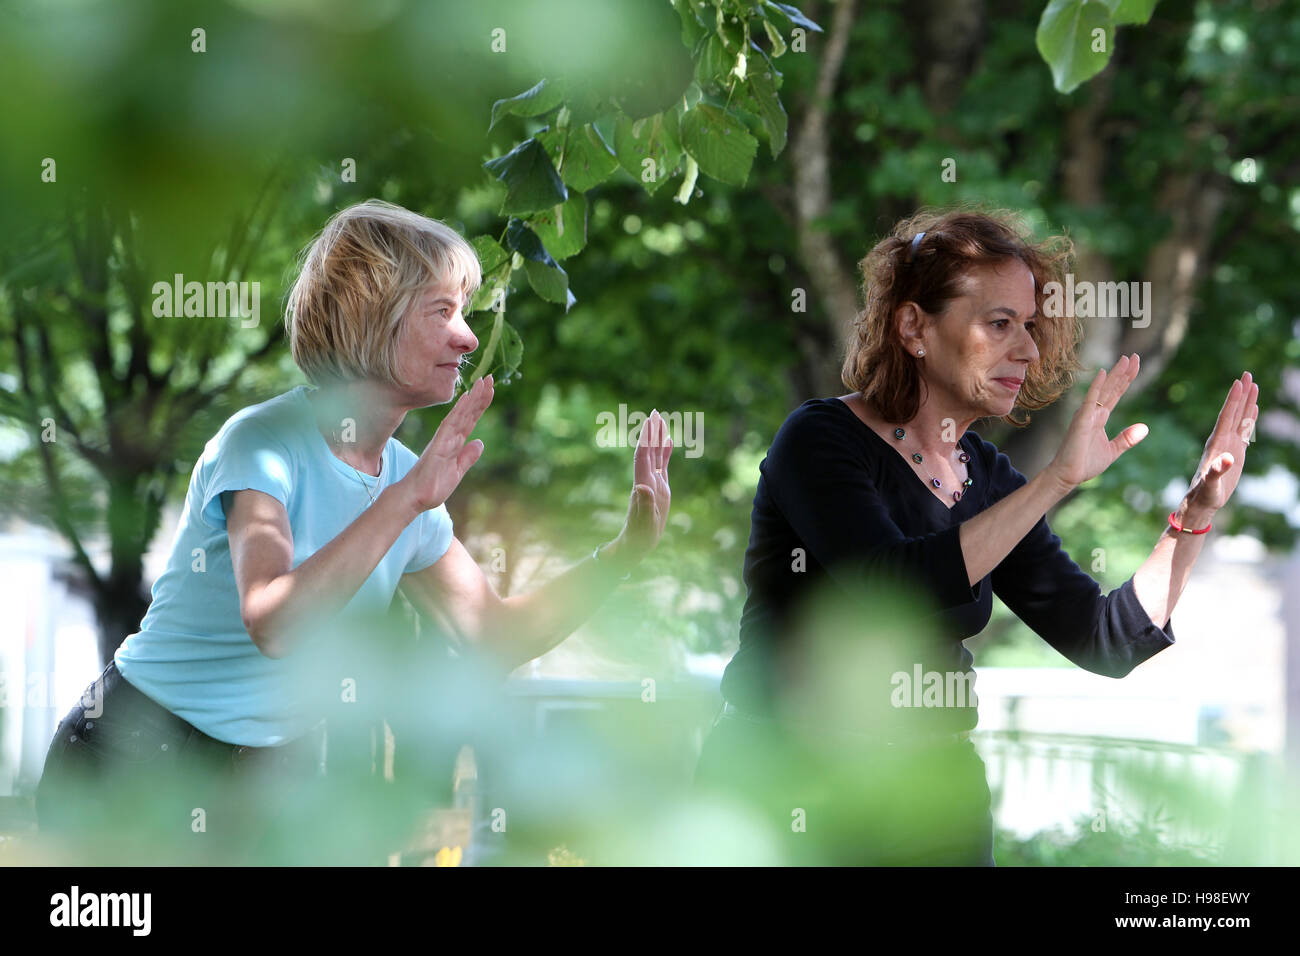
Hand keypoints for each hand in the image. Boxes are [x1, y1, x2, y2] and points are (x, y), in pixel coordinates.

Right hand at [397, 375, 493, 512]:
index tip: (490, 389)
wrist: (416, 497)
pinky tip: (466, 398)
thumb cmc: (433, 486)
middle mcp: (449, 437)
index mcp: (455, 443)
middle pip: (467, 413)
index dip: (480, 405)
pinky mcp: (438, 446)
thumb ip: (468, 457)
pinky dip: (459, 411)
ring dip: (472, 399)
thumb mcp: (457, 471)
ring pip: (460, 415)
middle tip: (489, 378)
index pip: (471, 420)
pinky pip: (450, 425)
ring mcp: (444, 440)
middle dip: (479, 396)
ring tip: (482, 382)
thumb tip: (480, 442)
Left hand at [606, 409, 672, 567]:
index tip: (649, 423)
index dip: (646, 440)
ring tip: (661, 421)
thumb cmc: (639, 536)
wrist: (636, 544)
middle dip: (651, 433)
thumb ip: (643, 505)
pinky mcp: (659, 488)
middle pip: (649, 451)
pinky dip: (665, 453)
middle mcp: (647, 480)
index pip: (644, 457)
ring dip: (657, 438)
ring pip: (655, 455)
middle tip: (654, 412)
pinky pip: (662, 466)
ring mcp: (653, 483)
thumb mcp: (643, 523)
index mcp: (643, 485)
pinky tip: (668, 442)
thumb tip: (642, 487)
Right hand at [1047, 353, 1148, 490]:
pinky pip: (1091, 400)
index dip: (1126, 379)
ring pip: (1104, 390)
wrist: (1068, 475)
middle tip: (1134, 356)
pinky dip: (1097, 386)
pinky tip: (1103, 373)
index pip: (1116, 394)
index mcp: (1100, 418)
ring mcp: (1087, 414)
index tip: (1135, 364)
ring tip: (1126, 359)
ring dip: (1115, 374)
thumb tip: (1145, 427)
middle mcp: (1093, 412)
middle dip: (1124, 372)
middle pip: (1112, 388)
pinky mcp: (1082, 420)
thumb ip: (1127, 438)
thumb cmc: (1085, 463)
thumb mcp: (1113, 451)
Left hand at [1182, 370, 1258, 518]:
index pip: (1226, 417)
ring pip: (1240, 418)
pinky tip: (1254, 408)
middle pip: (1233, 412)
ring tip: (1254, 384)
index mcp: (1215, 444)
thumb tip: (1228, 459)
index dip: (1233, 400)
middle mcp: (1221, 440)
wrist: (1201, 503)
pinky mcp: (1235, 452)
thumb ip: (1217, 472)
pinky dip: (1250, 418)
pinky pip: (1244, 430)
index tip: (1239, 382)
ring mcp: (1229, 445)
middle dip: (1241, 393)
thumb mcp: (1211, 485)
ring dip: (1247, 401)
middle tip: (1248, 373)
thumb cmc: (1204, 495)